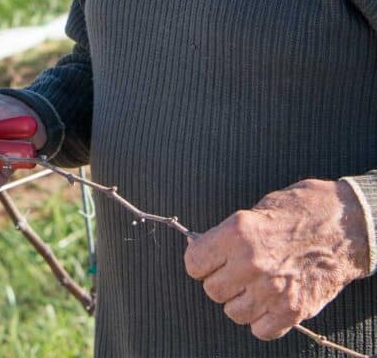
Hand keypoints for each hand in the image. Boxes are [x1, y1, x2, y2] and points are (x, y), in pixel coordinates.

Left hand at [184, 179, 368, 340]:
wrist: (344, 225)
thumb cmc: (301, 210)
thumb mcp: (259, 209)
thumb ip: (231, 234)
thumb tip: (208, 250)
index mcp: (237, 232)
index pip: (194, 262)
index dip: (201, 261)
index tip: (209, 259)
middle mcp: (251, 263)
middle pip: (212, 290)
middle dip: (221, 281)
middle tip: (236, 271)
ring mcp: (272, 290)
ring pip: (233, 312)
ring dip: (241, 301)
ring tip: (256, 284)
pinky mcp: (292, 310)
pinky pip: (260, 330)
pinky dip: (262, 319)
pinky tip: (270, 300)